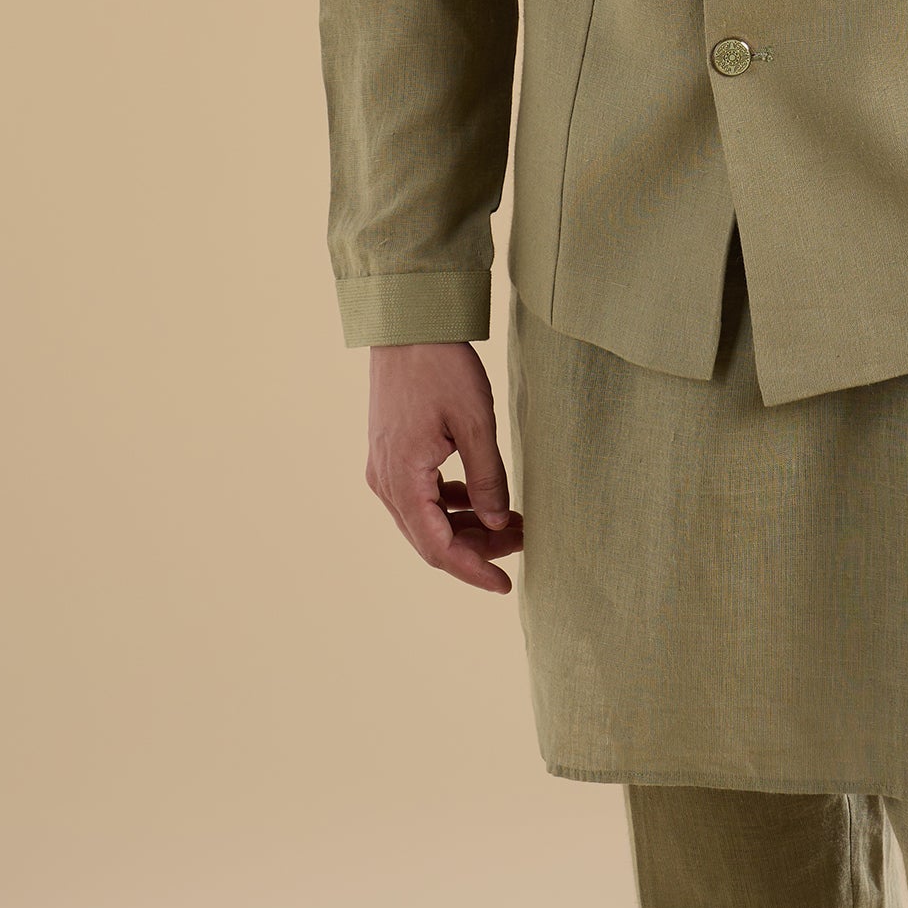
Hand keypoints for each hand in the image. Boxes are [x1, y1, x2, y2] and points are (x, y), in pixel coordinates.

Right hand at [365, 341, 523, 593]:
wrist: (409, 322)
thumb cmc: (442, 366)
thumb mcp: (475, 423)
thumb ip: (488, 478)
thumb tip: (498, 524)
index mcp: (402, 479)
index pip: (437, 548)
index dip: (473, 570)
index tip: (506, 584)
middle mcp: (385, 481)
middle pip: (431, 538)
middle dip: (478, 547)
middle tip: (523, 539)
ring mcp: (384, 467)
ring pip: (426, 519)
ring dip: (467, 525)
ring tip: (512, 519)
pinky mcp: (391, 452)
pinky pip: (420, 495)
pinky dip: (451, 504)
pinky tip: (481, 495)